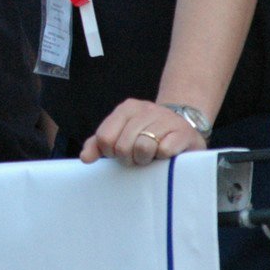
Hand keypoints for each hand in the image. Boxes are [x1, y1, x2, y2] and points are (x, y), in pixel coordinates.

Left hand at [79, 98, 206, 165]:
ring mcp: (165, 119)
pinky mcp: (182, 133)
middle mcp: (145, 109)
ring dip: (145, 159)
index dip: (110, 153)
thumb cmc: (148, 135)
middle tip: (137, 158)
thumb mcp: (121, 134)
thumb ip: (99, 144)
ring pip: (142, 148)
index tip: (119, 154)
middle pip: (122, 146)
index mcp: (126, 109)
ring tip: (151, 157)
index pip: (104, 138)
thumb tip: (85, 158)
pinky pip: (164, 150)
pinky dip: (163, 157)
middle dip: (128, 159)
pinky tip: (166, 155)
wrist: (184, 127)